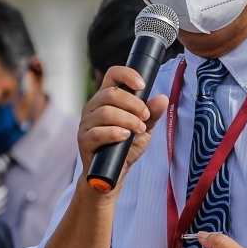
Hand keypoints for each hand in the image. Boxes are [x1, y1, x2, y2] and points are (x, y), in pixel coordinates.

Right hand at [78, 65, 168, 185]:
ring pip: (105, 112)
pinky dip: (114, 133)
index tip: (142, 85)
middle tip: (145, 117)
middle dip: (134, 104)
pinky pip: (96, 132)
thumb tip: (163, 98)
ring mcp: (86, 123)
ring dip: (128, 119)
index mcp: (107, 98)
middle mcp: (93, 107)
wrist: (114, 173)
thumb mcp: (144, 129)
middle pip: (111, 93)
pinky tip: (125, 136)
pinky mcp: (84, 140)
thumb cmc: (126, 147)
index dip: (127, 75)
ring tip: (139, 129)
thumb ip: (153, 114)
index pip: (113, 75)